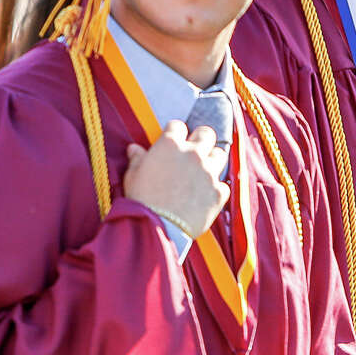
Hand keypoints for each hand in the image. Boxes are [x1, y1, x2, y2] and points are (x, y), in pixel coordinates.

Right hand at [124, 119, 228, 238]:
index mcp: (170, 145)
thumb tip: (134, 148)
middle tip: (194, 150)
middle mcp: (193, 154)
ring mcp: (208, 172)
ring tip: (202, 172)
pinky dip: (215, 189)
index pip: (178, 126)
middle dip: (201, 139)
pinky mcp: (218, 192)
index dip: (175, 133)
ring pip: (220, 155)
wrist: (157, 228)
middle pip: (206, 134)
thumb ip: (138, 159)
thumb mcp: (133, 176)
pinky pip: (222, 185)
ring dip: (212, 160)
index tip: (173, 141)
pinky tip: (204, 196)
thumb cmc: (140, 200)